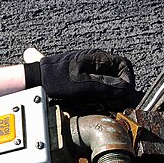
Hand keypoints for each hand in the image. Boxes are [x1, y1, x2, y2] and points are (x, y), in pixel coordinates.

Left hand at [25, 49, 139, 112]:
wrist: (35, 79)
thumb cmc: (55, 79)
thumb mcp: (83, 85)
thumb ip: (107, 87)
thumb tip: (126, 90)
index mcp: (97, 58)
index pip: (124, 65)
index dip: (128, 81)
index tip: (126, 95)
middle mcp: (95, 62)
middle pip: (118, 75)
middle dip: (120, 90)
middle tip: (116, 103)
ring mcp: (89, 70)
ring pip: (109, 82)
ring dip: (111, 95)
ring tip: (106, 105)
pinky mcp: (83, 79)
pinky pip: (99, 87)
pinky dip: (101, 96)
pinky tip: (96, 104)